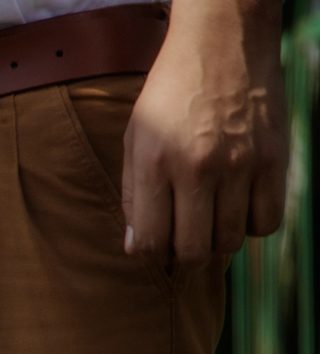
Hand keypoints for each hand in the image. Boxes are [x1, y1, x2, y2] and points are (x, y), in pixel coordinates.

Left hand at [123, 0, 286, 259]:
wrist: (223, 43)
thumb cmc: (171, 94)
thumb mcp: (136, 138)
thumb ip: (134, 195)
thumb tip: (138, 247)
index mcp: (155, 164)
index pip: (150, 243)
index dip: (150, 253)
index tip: (154, 241)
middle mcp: (198, 168)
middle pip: (193, 251)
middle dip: (183, 254)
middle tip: (183, 236)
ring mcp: (241, 165)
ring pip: (231, 242)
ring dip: (217, 241)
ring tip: (210, 219)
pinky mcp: (275, 159)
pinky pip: (267, 222)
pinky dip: (252, 225)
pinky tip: (239, 207)